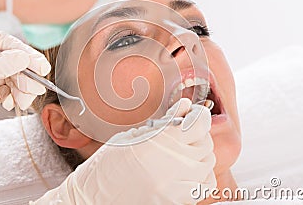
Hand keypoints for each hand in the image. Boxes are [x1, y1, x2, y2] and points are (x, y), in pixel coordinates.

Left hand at [0, 30, 50, 124]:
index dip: (23, 52)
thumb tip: (21, 58)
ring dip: (22, 89)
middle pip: (11, 62)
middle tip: (34, 86)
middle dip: (25, 74)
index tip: (38, 65)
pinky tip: (11, 103)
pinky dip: (14, 98)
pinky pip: (7, 93)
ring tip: (24, 99)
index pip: (1, 43)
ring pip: (12, 79)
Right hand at [31, 98, 215, 204]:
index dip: (199, 115)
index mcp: (159, 142)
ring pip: (208, 164)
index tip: (193, 114)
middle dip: (196, 135)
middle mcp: (172, 164)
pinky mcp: (177, 202)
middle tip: (181, 135)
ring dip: (199, 156)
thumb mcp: (133, 135)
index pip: (200, 123)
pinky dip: (199, 176)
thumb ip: (164, 122)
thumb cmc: (107, 164)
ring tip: (181, 155)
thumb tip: (184, 106)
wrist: (94, 198)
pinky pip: (204, 186)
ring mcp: (176, 187)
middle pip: (206, 143)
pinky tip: (184, 172)